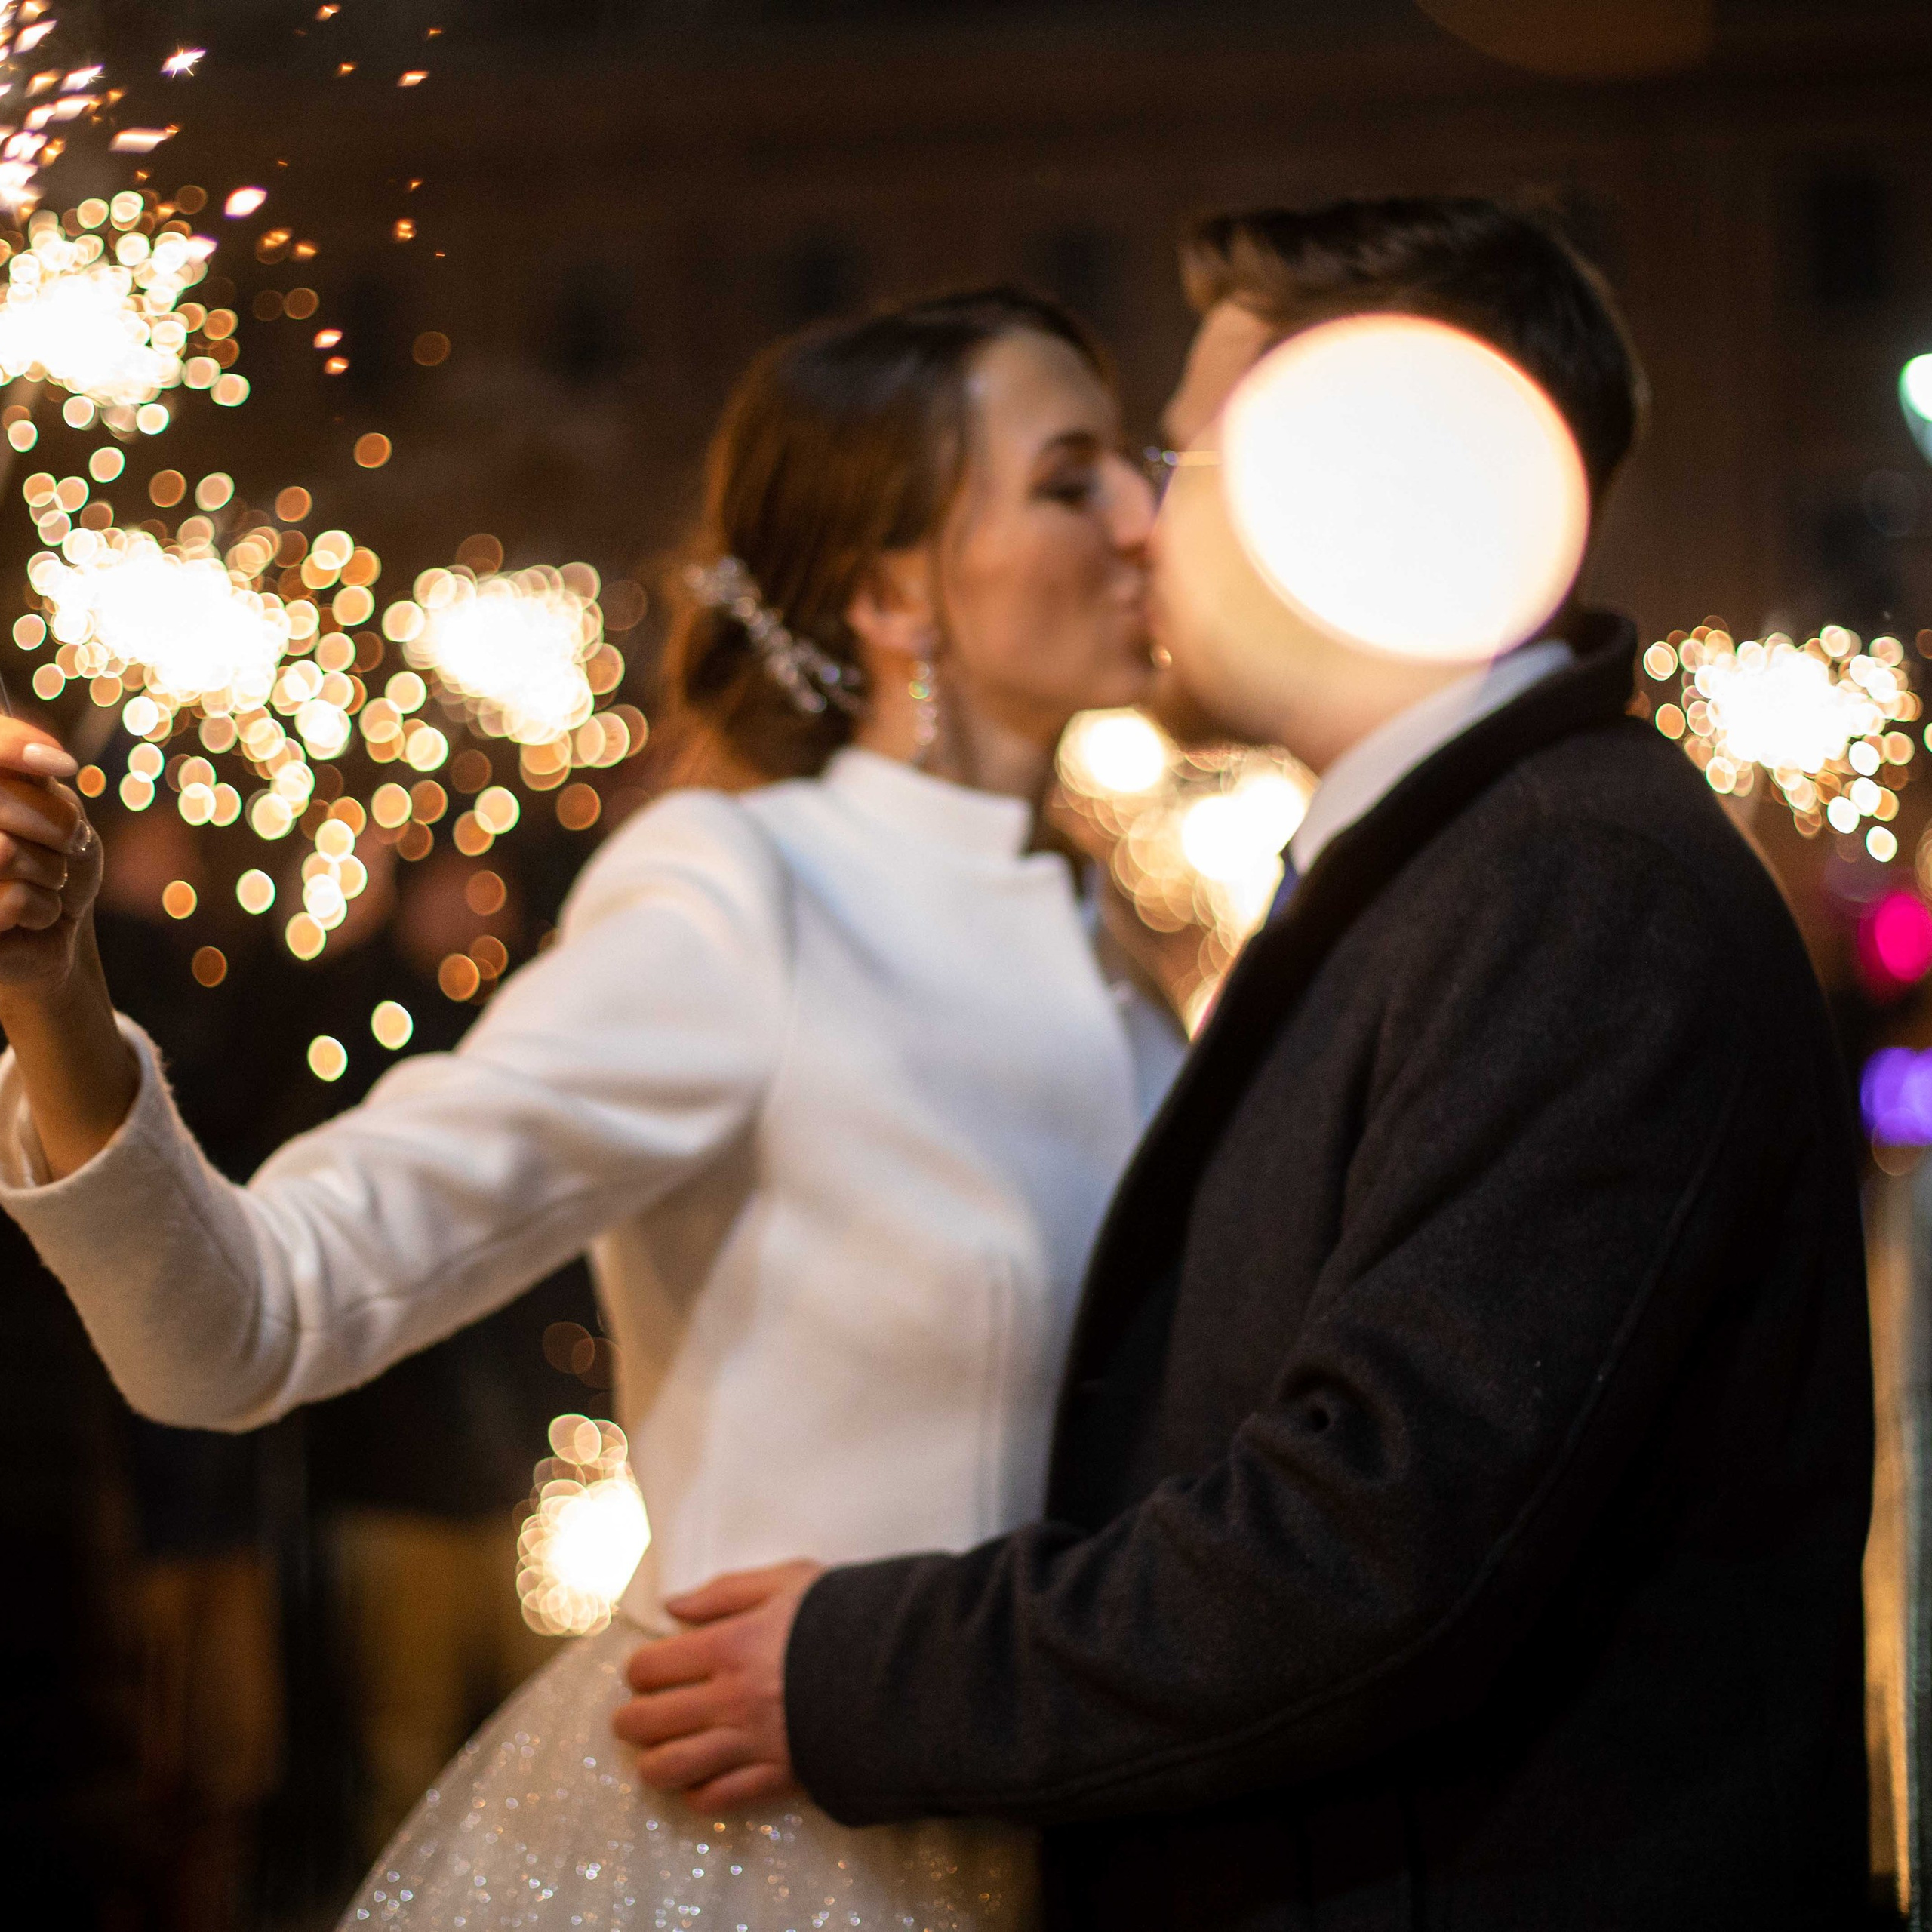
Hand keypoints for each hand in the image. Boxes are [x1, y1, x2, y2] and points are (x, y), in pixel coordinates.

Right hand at [0, 719, 96, 998]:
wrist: (55, 928)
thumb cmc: (54, 861)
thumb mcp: (55, 806)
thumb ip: (34, 774)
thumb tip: (53, 762)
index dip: (12, 745)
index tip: (63, 765)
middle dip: (56, 828)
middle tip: (63, 849)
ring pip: (3, 853)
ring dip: (50, 872)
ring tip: (46, 883)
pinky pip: (12, 900)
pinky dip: (43, 909)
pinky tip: (34, 916)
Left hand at [612, 1559, 822, 1809]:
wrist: (903, 1670)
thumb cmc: (845, 1615)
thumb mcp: (789, 1580)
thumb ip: (726, 1591)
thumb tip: (672, 1606)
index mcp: (728, 1646)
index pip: (650, 1667)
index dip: (639, 1669)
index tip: (646, 1670)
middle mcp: (729, 1700)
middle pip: (648, 1722)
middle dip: (631, 1720)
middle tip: (635, 1716)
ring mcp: (751, 1744)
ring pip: (672, 1768)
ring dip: (653, 1763)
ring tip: (656, 1754)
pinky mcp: (777, 1778)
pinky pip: (718, 1798)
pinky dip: (698, 1794)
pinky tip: (700, 1781)